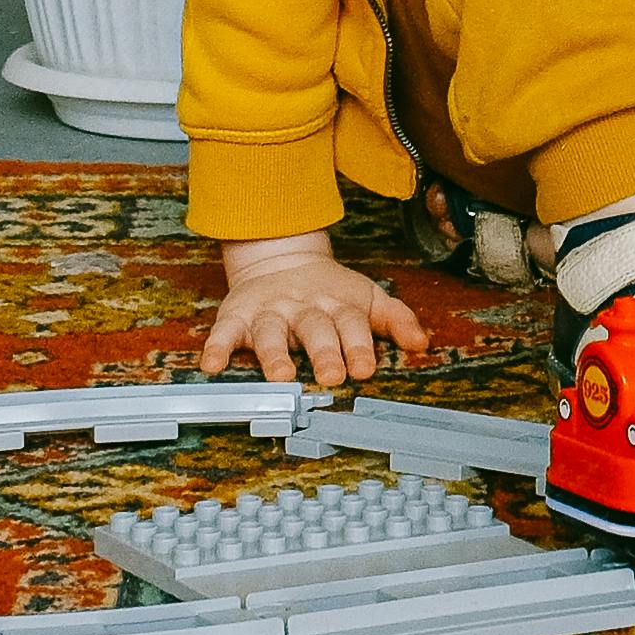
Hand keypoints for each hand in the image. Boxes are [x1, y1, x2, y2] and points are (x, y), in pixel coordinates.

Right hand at [198, 235, 431, 386]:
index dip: (358, 345)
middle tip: (331, 376)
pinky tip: (212, 364)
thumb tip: (422, 343)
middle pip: (314, 329)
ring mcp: (269, 312)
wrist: (279, 258)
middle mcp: (303, 309)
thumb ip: (394, 319)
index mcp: (336, 306)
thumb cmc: (330, 293)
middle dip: (323, 352)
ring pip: (271, 333)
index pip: (350, 323)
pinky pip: (225, 331)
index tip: (365, 368)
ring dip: (274, 355)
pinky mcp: (238, 316)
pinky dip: (218, 346)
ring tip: (281, 376)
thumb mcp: (366, 299)